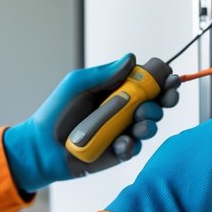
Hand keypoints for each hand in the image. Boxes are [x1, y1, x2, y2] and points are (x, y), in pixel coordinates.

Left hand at [3, 54, 180, 194]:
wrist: (43, 147)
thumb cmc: (56, 113)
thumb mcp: (77, 85)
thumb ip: (104, 73)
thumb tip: (131, 59)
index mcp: (115, 90)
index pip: (145, 81)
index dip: (160, 78)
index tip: (169, 77)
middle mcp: (123, 109)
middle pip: (156, 102)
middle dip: (166, 99)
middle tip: (166, 98)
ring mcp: (123, 131)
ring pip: (151, 124)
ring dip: (151, 121)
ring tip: (138, 123)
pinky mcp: (120, 152)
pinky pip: (136, 147)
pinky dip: (132, 144)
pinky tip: (120, 143)